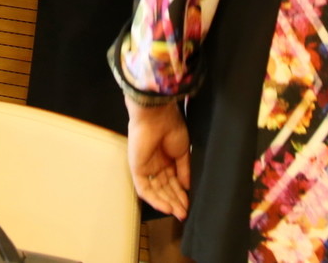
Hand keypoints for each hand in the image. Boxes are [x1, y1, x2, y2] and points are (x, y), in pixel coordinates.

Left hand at [126, 98, 190, 219]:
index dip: (181, 193)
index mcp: (167, 158)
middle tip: (185, 213)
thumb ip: (184, 170)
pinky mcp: (137, 169)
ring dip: (167, 203)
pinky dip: (155, 200)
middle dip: (175, 201)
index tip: (190, 204)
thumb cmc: (171, 125)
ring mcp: (146, 167)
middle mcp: (156, 164)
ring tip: (179, 213)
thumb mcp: (183, 150)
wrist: (157, 114)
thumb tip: (187, 187)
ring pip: (156, 191)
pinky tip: (167, 207)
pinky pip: (144, 189)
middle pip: (165, 188)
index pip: (173, 181)